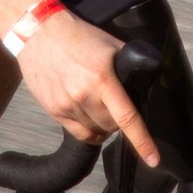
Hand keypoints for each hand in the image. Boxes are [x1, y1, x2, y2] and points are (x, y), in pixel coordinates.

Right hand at [12, 3, 161, 167]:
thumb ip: (130, 64)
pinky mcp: (53, 110)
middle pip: (112, 127)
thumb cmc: (77, 36)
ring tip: (100, 106)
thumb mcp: (111, 44)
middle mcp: (83, 95)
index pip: (127, 117)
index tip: (153, 160)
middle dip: (120, 121)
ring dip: (104, 125)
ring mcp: (66, 105)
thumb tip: (145, 82)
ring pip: (96, 132)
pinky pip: (78, 133)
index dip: (143, 142)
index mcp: (102, 78)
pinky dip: (89, 130)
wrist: (38, 32)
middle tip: (116, 104)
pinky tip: (89, 117)